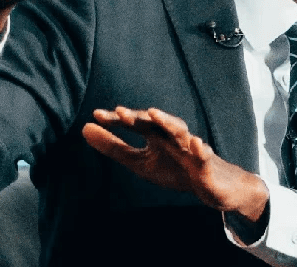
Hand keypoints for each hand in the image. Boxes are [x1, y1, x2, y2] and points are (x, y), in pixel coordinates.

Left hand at [82, 107, 269, 221]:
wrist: (211, 185)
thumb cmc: (174, 168)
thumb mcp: (139, 161)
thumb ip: (113, 147)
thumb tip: (85, 128)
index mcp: (156, 135)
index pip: (135, 123)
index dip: (117, 120)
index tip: (96, 115)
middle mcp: (172, 136)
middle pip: (155, 122)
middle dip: (139, 117)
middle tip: (119, 112)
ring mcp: (190, 148)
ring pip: (180, 131)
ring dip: (167, 122)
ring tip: (153, 114)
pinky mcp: (206, 163)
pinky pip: (205, 155)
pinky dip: (201, 148)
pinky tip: (196, 143)